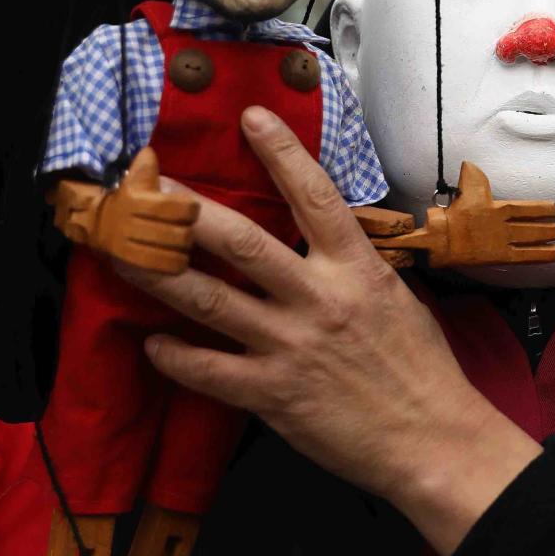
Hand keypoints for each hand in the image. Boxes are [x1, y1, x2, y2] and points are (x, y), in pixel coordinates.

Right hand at [69, 148, 199, 272]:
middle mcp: (130, 220)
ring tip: (181, 245)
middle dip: (187, 232)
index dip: (191, 209)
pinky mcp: (124, 260)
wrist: (82, 218)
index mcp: (135, 198)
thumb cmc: (114, 195)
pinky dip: (173, 265)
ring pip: (170, 251)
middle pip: (179, 233)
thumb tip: (148, 152)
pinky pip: (157, 266)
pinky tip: (178, 261)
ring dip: (181, 250)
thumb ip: (143, 168)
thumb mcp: (128, 179)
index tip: (190, 209)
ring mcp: (126, 241)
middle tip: (185, 229)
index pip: (180, 207)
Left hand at [119, 106, 542, 555]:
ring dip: (159, 275)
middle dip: (190, 210)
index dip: (283, 152)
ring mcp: (291, 346)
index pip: (316, 196)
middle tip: (149, 187)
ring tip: (122, 253)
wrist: (432, 439)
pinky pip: (209, 371)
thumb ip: (353, 267)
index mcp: (356, 270)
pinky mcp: (273, 394)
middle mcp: (319, 299)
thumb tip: (322, 237)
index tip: (252, 116)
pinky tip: (150, 343)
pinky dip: (175, 357)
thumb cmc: (421, 368)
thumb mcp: (397, 298)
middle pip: (243, 242)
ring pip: (210, 300)